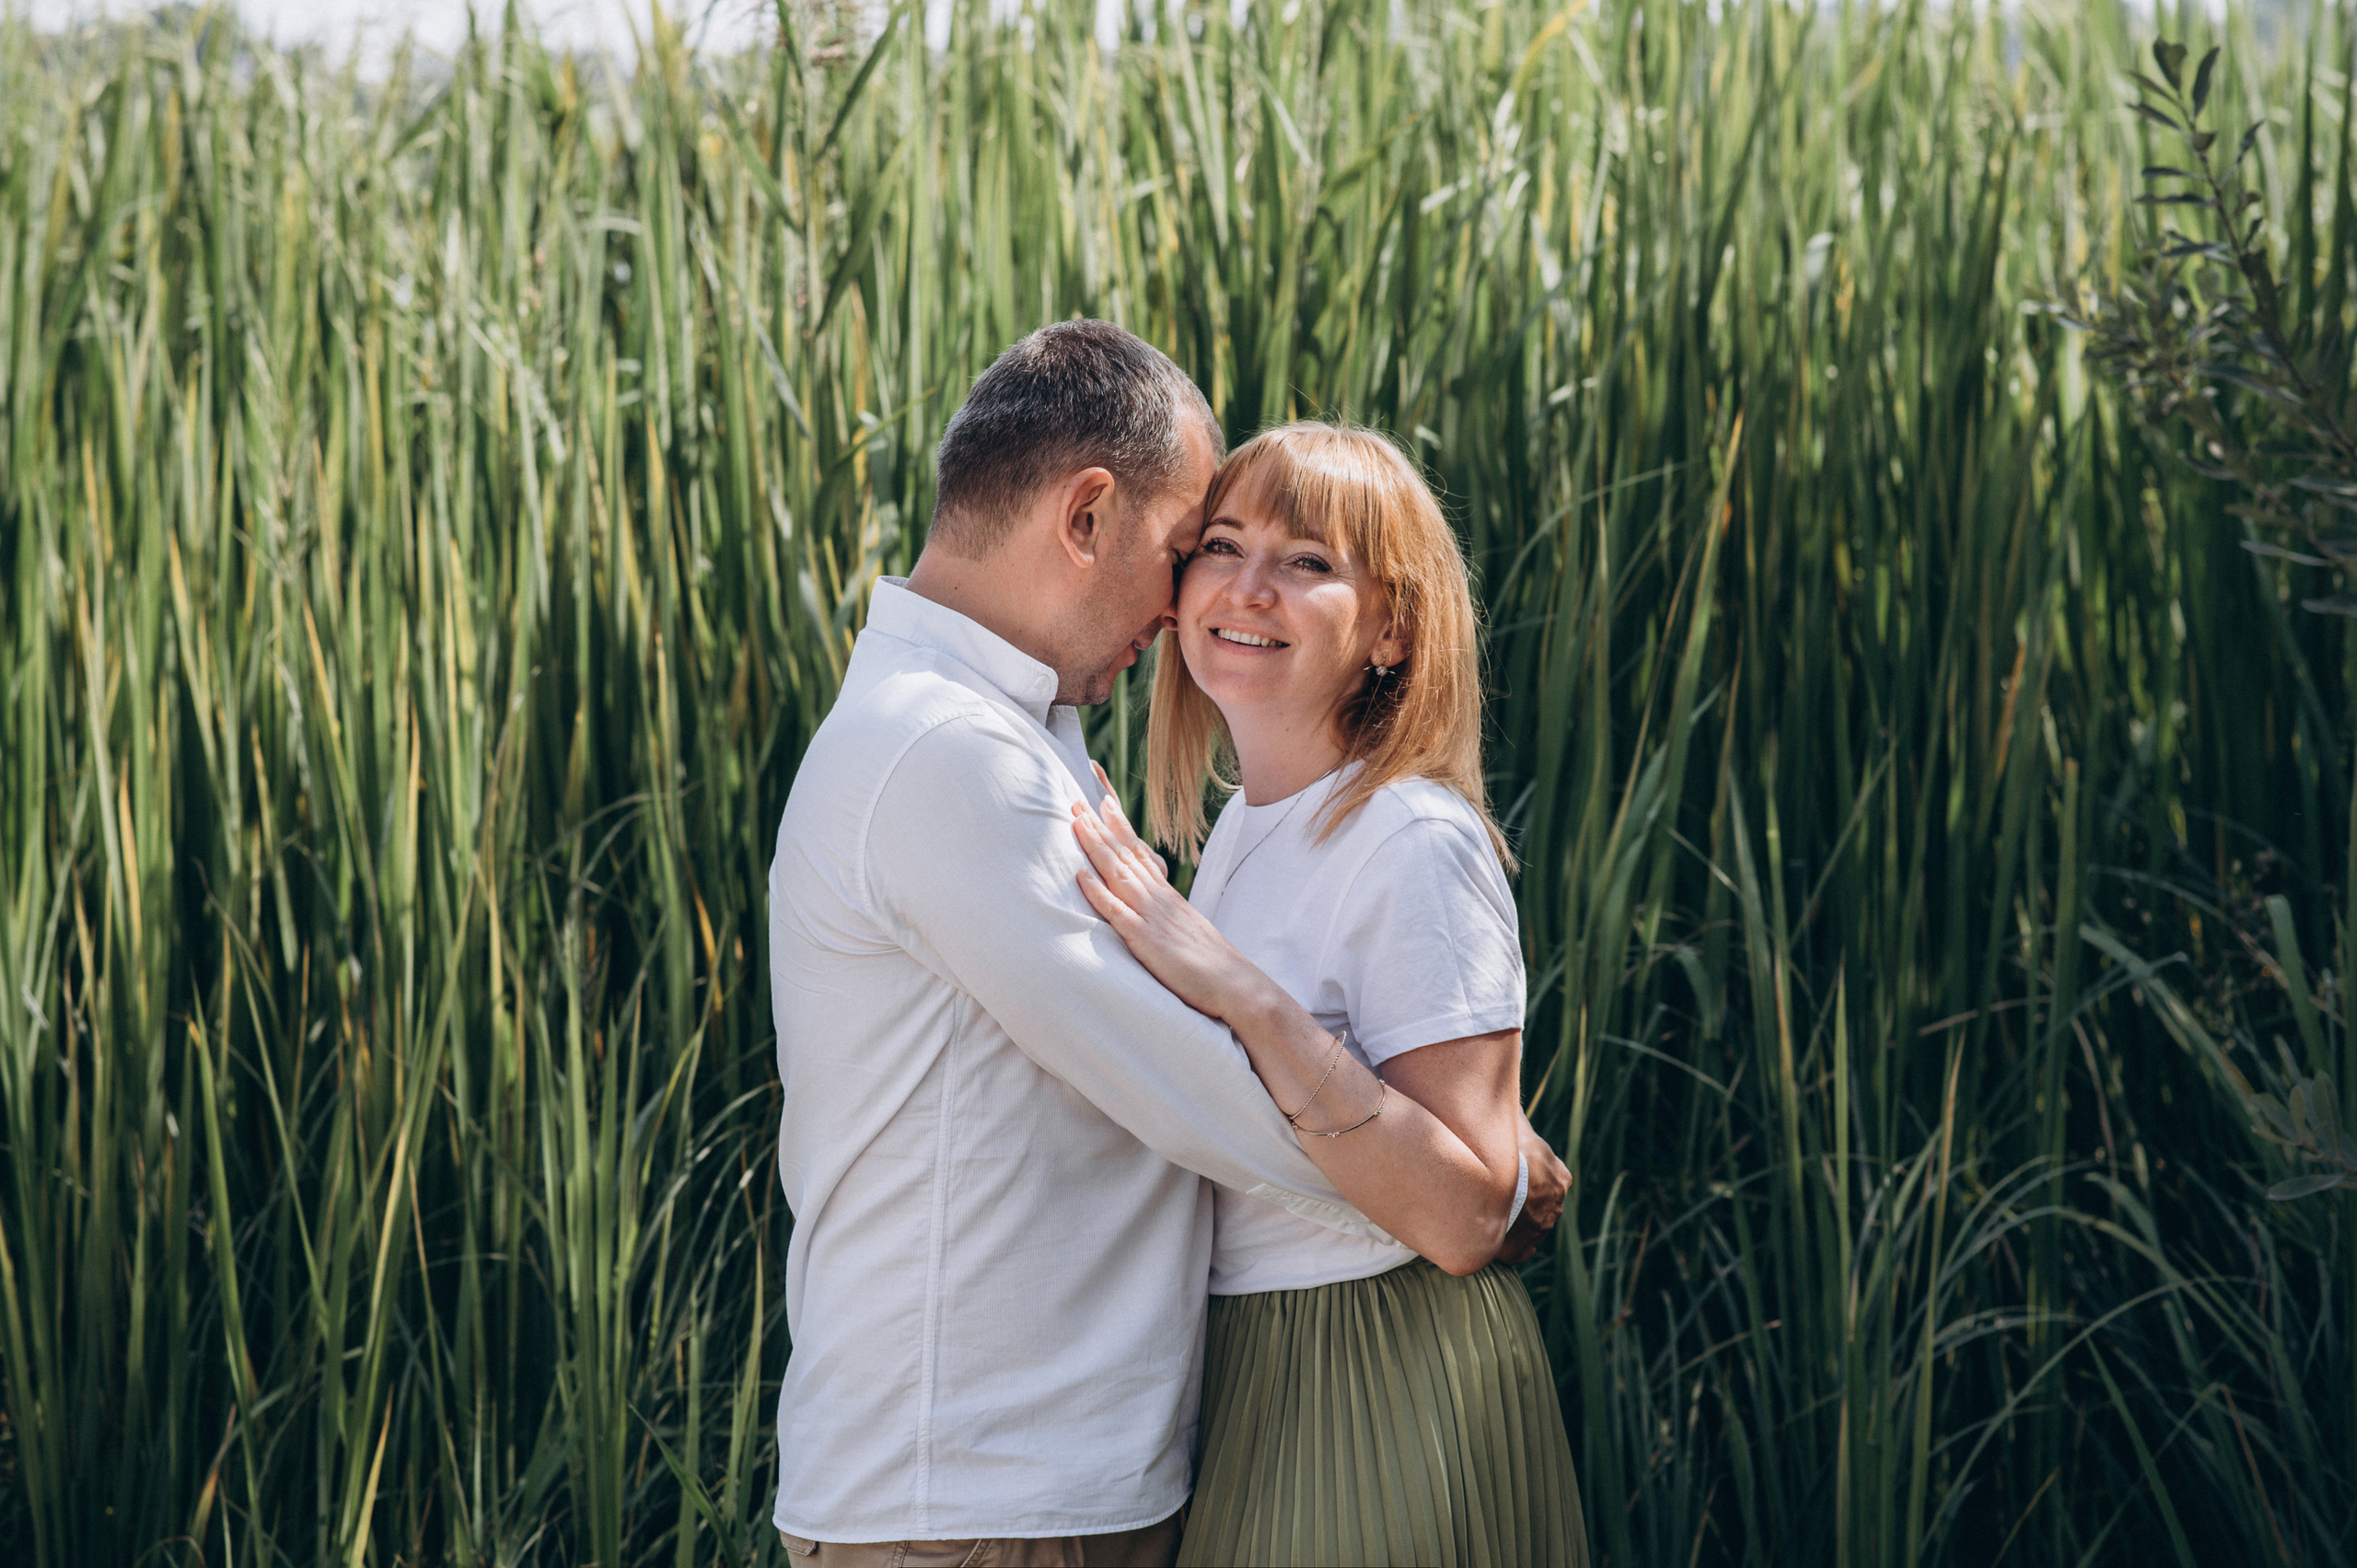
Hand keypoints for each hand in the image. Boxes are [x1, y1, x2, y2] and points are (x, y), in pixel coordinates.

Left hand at [1070, 770, 1268, 1022]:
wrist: (1235, 985)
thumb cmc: (1209, 963)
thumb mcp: (1184, 927)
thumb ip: (1165, 912)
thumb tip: (1152, 904)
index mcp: (1166, 895)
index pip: (1139, 852)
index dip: (1120, 826)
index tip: (1103, 800)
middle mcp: (1158, 898)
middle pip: (1124, 854)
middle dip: (1099, 826)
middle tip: (1076, 799)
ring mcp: (1152, 916)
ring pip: (1118, 873)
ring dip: (1095, 846)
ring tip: (1076, 820)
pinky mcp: (1146, 940)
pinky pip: (1117, 912)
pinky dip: (1098, 892)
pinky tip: (1081, 875)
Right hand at [1495, 1112, 1568, 1264]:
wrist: (1497, 1182)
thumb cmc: (1509, 1148)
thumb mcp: (1517, 1123)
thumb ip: (1517, 1116)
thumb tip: (1509, 1090)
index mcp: (1560, 1178)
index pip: (1550, 1179)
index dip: (1529, 1176)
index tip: (1512, 1174)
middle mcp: (1556, 1205)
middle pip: (1539, 1204)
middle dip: (1522, 1202)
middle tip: (1497, 1194)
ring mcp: (1541, 1228)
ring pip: (1528, 1227)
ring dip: (1512, 1223)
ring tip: (1489, 1212)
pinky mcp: (1521, 1248)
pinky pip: (1518, 1251)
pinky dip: (1507, 1246)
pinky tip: (1493, 1236)